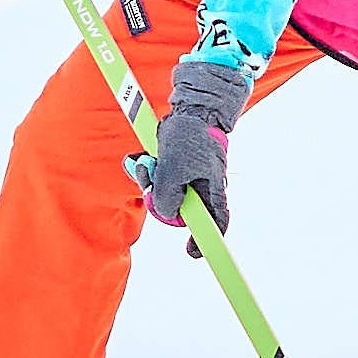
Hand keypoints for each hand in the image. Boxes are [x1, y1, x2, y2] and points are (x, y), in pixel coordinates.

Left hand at [144, 60, 250, 238]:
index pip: (215, 225)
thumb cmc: (188, 136)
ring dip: (148, 178)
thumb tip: (165, 213)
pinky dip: (148, 167)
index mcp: (212, 191)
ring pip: (164, 190)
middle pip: (178, 209)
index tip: (191, 253)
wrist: (192, 104)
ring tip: (144, 161)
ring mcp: (189, 175)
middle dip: (157, 198)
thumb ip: (166, 197)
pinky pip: (159, 175)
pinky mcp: (177, 163)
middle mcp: (202, 186)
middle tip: (148, 180)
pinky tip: (142, 156)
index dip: (204, 242)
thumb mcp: (172, 170)